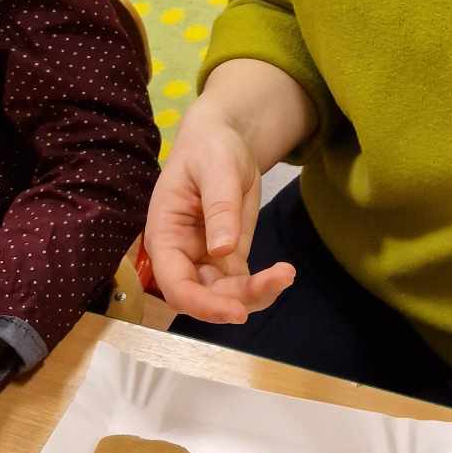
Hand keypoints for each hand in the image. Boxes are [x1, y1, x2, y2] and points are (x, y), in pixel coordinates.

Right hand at [144, 103, 294, 323]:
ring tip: (286, 274)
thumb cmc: (210, 148)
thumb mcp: (217, 168)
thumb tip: (221, 250)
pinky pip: (242, 284)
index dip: (202, 305)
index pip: (175, 285)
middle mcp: (181, 255)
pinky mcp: (228, 258)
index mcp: (165, 235)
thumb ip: (219, 207)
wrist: (224, 141)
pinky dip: (263, 286)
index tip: (236, 311)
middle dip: (236, 301)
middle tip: (276, 283)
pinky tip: (284, 273)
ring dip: (255, 295)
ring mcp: (204, 260)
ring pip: (225, 296)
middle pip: (202, 297)